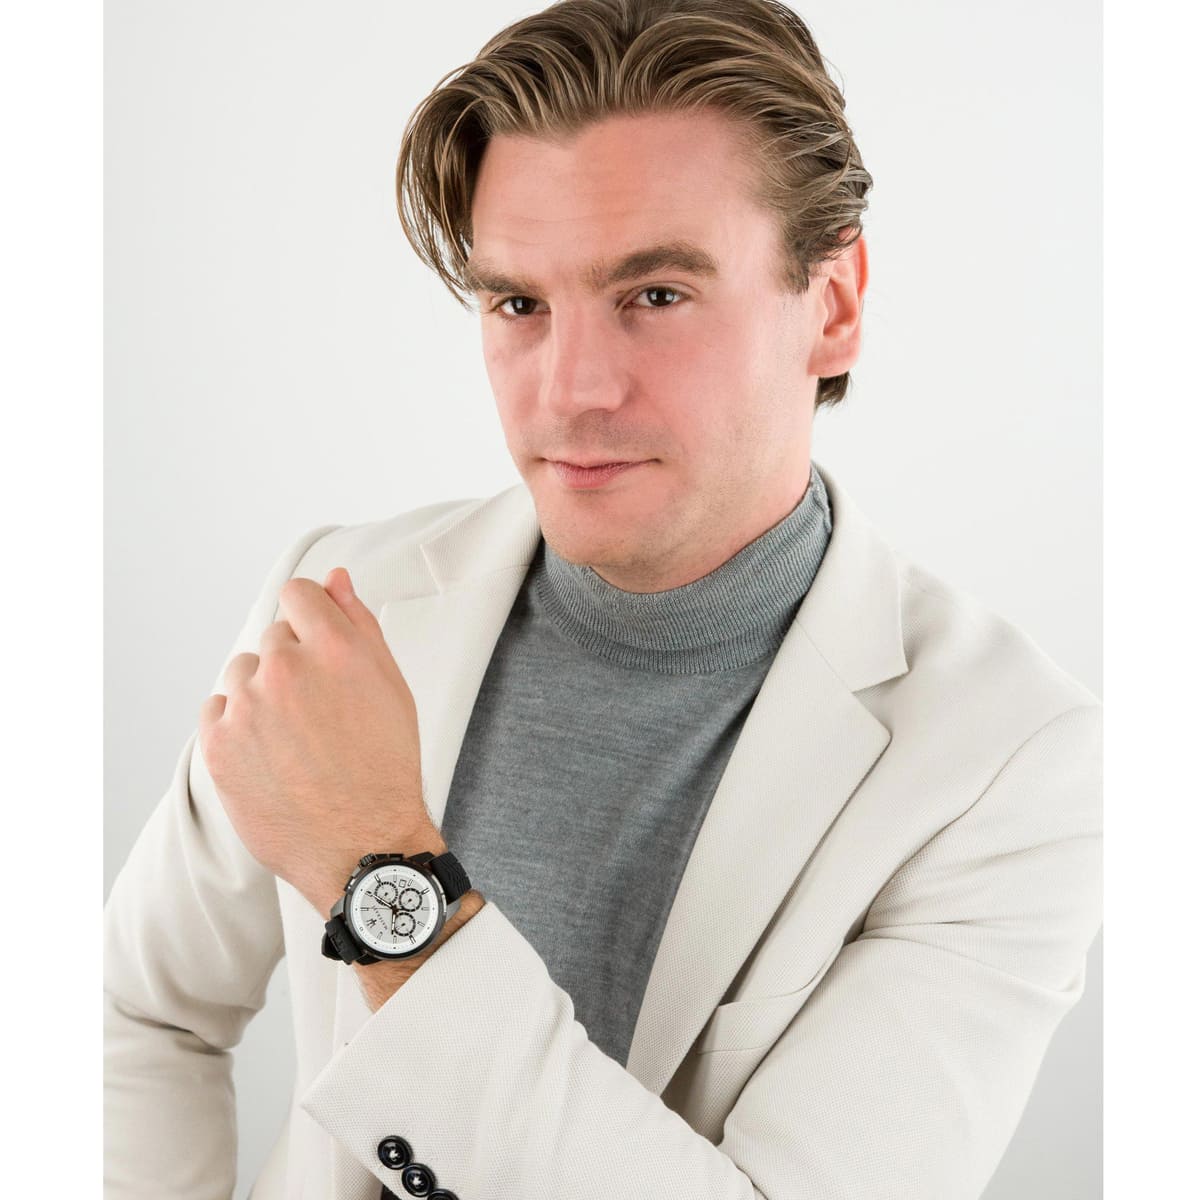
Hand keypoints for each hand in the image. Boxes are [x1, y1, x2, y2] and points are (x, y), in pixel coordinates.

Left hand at [198, 566, 444, 912]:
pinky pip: (217, 710)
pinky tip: (271, 754)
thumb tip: (335, 581)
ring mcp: (248, 707)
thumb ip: (359, 624)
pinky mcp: (218, 744)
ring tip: (296, 739)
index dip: (310, 616)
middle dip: (295, 664)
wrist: (362, 845)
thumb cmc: (385, 769)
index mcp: (335, 649)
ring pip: (244, 673)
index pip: (299, 594)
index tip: (316, 642)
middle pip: (274, 637)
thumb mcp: (391, 688)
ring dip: (263, 694)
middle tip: (320, 713)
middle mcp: (287, 669)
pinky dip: (238, 726)